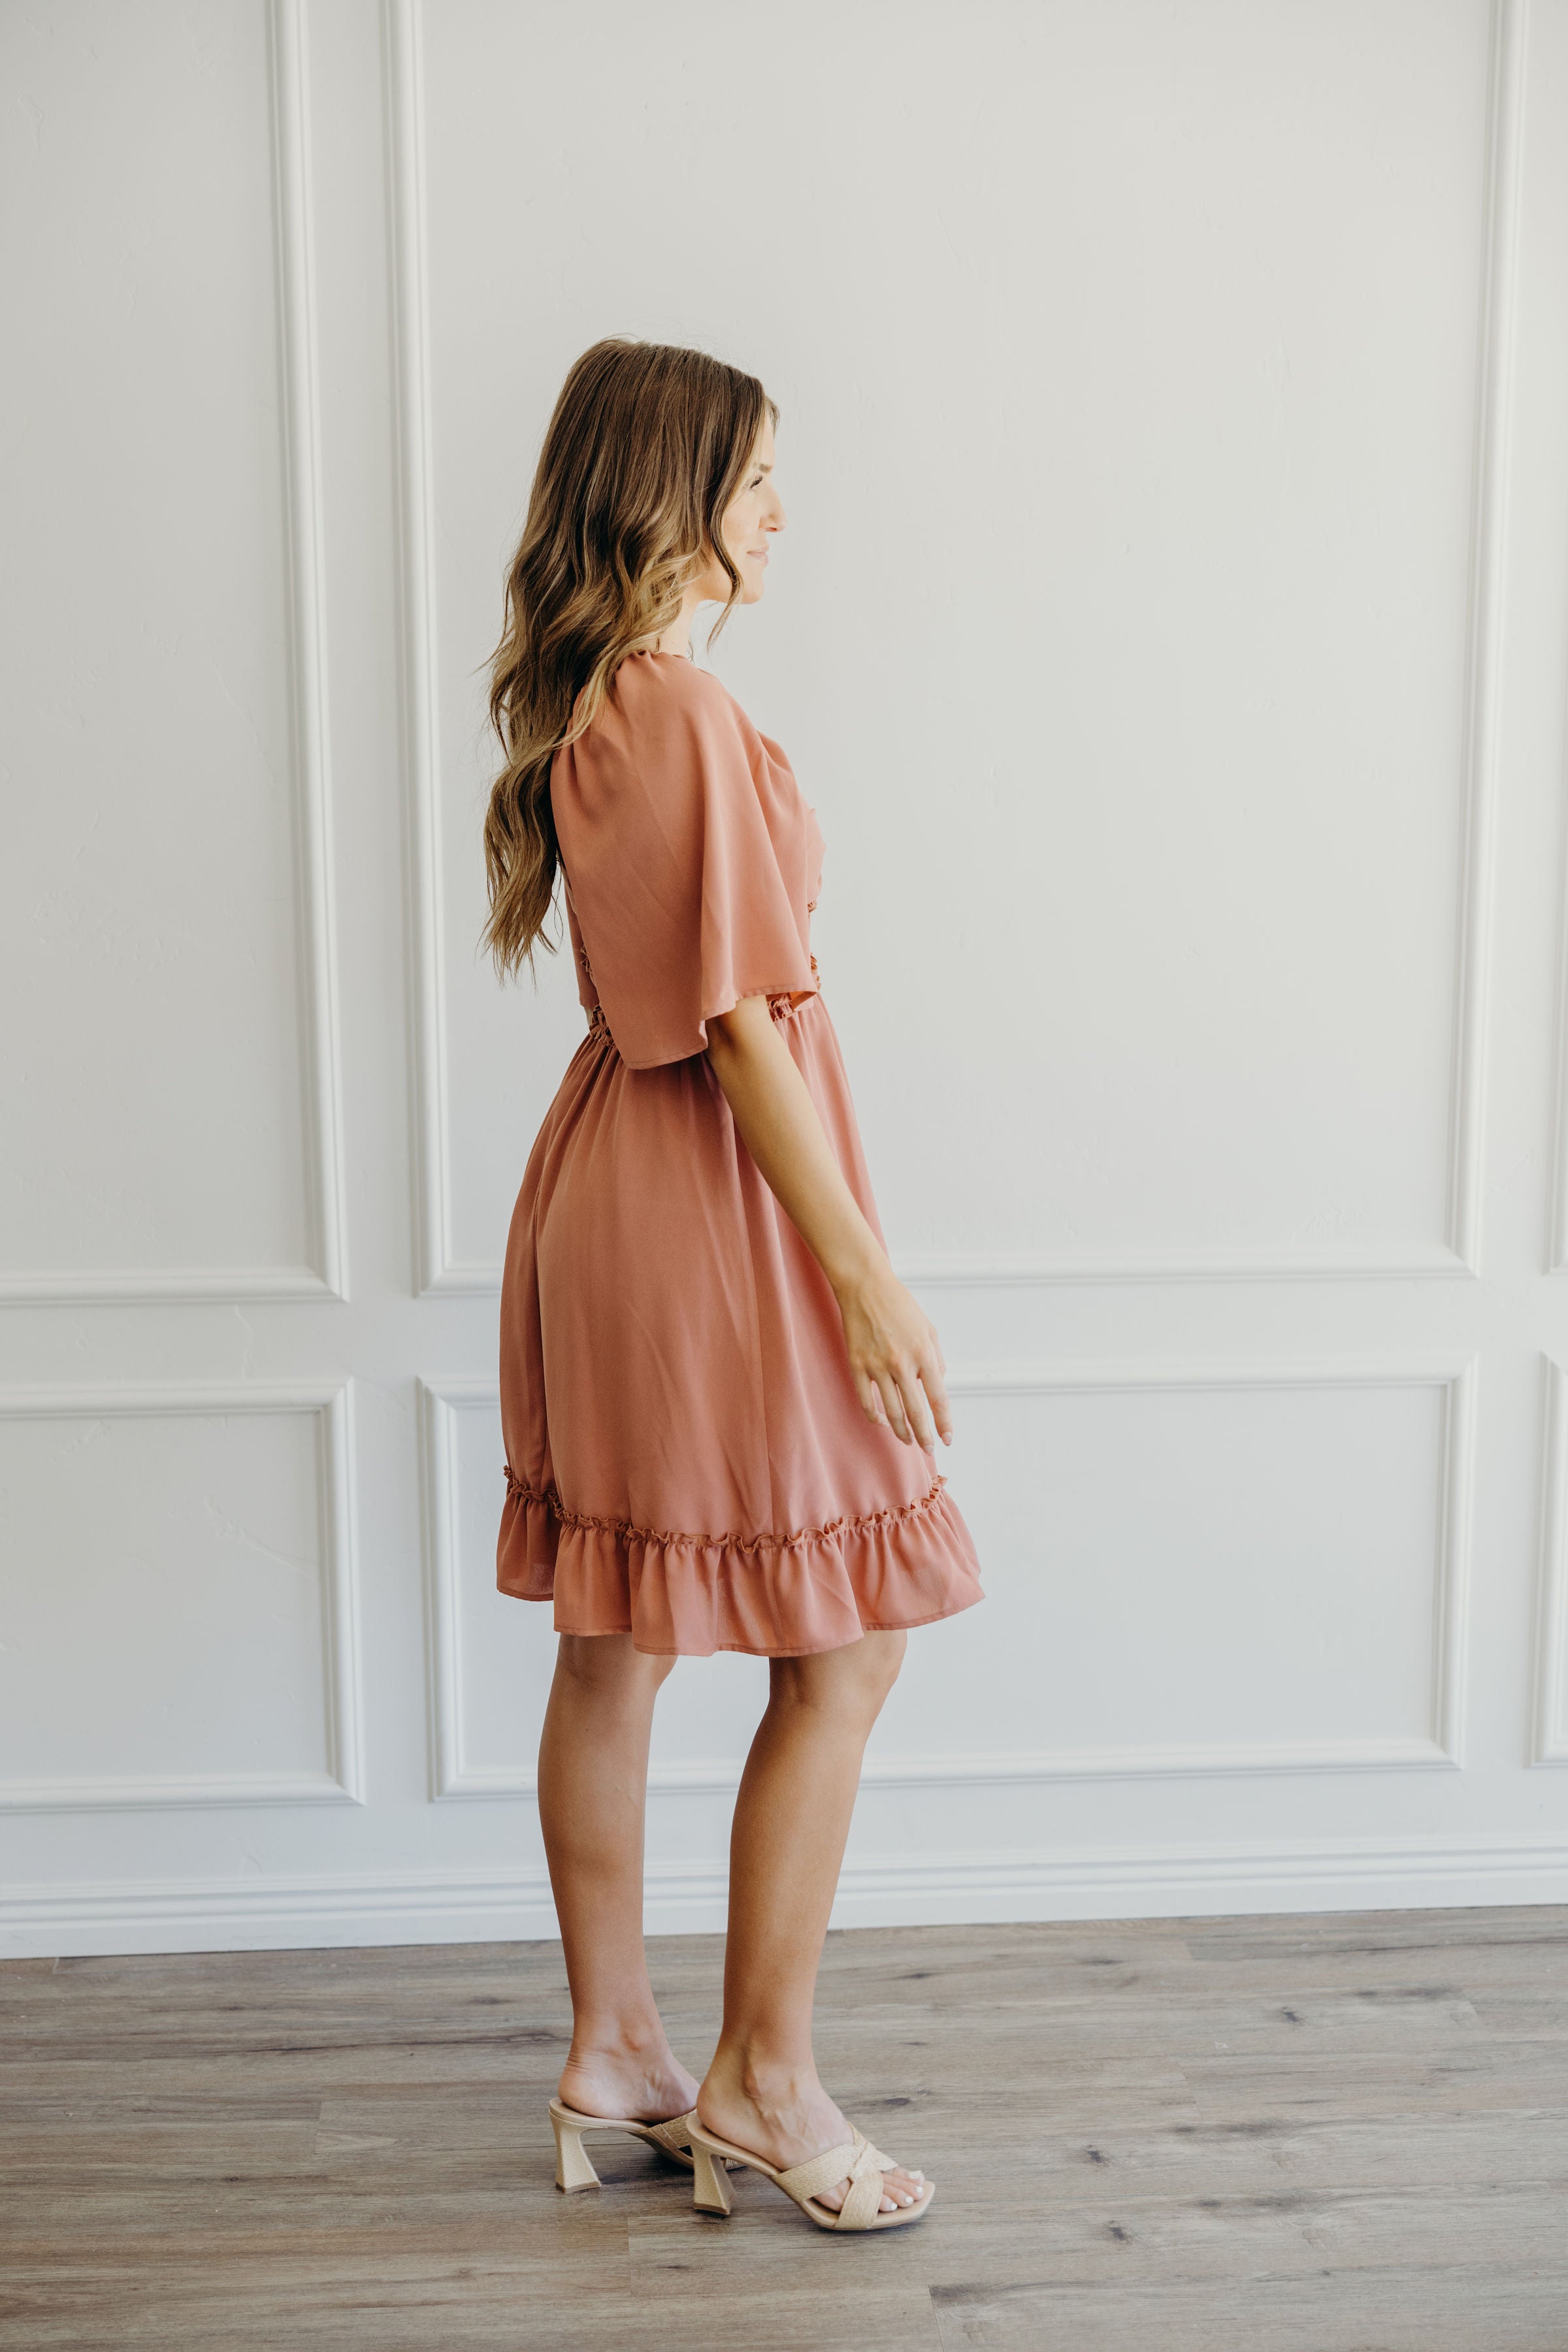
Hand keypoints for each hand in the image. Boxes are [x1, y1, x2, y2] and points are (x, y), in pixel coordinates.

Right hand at [835, 1257, 951, 1449]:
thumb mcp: (929, 1329)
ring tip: (908, 1440)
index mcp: (924, 1353)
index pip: (938, 1399)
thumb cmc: (900, 1305)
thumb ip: (936, 1359)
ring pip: (892, 1411)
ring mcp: (877, 1366)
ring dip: (901, 1431)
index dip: (944, 1423)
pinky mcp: (856, 1365)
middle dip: (924, 1436)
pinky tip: (882, 1422)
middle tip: (928, 1448)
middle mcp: (902, 1363)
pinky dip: (875, 1416)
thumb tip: (936, 1385)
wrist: (865, 1286)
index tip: (947, 1439)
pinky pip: (866, 1400)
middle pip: (916, 1412)